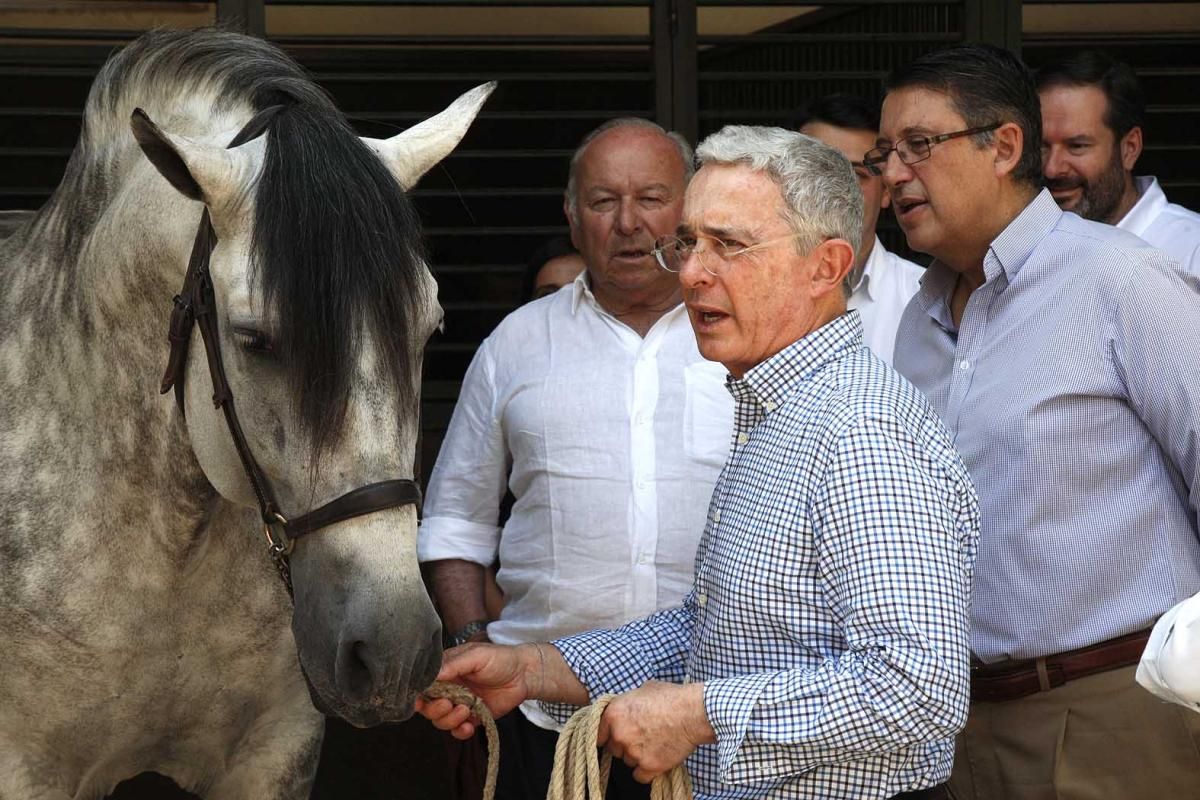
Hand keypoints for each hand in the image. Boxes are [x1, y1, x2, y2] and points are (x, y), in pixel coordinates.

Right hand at [415, 642, 534, 739]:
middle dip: (435, 709)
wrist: (524, 674)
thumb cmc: (500, 659)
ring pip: (441, 720)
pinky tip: (469, 726)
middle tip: (449, 704)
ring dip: (449, 720)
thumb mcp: (476, 655)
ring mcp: (460, 704)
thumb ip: (454, 664)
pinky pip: (458, 731)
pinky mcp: (472, 718)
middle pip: (429, 706)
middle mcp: (449, 688)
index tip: (421, 700)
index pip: (424, 685)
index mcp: (446, 670)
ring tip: (465, 711)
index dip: (420, 694)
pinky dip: (460, 731)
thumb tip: (432, 674)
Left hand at [596, 681, 715, 783]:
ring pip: (628, 762)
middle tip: (642, 737)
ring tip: (655, 744)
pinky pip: (640, 776)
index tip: (614, 736)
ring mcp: (633, 752)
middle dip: (625, 745)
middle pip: (614, 749)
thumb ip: (628, 702)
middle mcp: (619, 734)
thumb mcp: (643, 689)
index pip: (597, 733)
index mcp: (613, 713)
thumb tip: (626, 708)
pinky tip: (657, 758)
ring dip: (638, 757)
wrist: (694, 712)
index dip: (607, 735)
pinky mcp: (649, 767)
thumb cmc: (671, 697)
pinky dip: (647, 771)